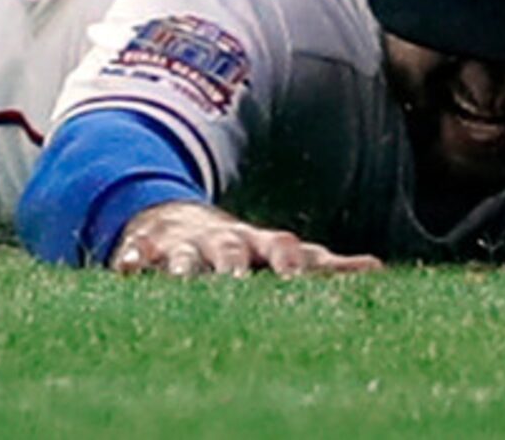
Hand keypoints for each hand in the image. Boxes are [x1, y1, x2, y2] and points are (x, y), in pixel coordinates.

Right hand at [111, 200, 383, 277]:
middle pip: (230, 250)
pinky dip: (131, 261)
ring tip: (177, 279)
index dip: (287, 264)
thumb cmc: (243, 248)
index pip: (280, 248)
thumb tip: (378, 268)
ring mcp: (184, 244)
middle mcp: (224, 242)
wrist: (179, 219)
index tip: (294, 281)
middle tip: (235, 284)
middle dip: (232, 266)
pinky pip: (135, 255)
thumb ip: (324, 264)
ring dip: (180, 266)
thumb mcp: (281, 253)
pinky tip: (126, 270)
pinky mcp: (147, 250)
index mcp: (260, 244)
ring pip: (182, 255)